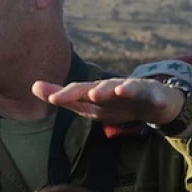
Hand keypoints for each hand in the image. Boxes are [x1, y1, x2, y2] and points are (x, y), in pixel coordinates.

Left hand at [32, 77, 185, 124]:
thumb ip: (63, 97)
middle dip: (97, 90)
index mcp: (97, 90)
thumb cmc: (115, 103)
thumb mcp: (88, 104)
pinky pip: (158, 96)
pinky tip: (159, 102)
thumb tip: (33, 86)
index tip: (53, 99)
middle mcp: (114, 86)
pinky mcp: (155, 95)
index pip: (80, 91)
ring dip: (125, 88)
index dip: (68, 94)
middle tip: (90, 95)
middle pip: (104, 87)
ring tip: (120, 90)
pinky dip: (159, 98)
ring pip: (130, 86)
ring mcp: (136, 89)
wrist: (152, 102)